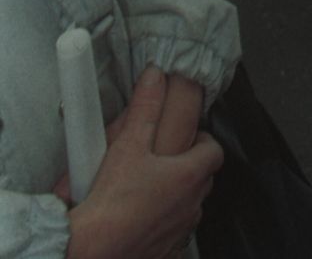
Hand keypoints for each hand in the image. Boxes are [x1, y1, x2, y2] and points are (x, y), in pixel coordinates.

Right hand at [64, 67, 222, 258]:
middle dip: (190, 166)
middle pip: (203, 178)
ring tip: (152, 188)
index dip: (204, 140)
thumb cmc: (111, 202)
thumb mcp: (128, 145)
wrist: (91, 250)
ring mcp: (181, 232)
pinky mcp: (168, 252)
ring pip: (190, 207)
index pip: (214, 151)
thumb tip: (155, 76)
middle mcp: (192, 206)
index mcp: (189, 176)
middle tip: (167, 160)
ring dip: (178, 197)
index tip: (191, 137)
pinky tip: (144, 217)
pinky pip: (175, 233)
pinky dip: (166, 224)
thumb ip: (145, 107)